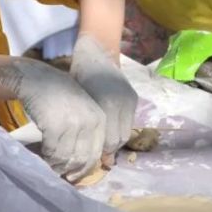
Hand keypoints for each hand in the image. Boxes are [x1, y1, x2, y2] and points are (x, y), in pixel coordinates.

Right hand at [0, 57, 105, 179]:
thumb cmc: (59, 97)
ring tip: (49, 162)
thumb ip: (88, 133)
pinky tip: (42, 152)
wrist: (37, 78)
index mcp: (100, 119)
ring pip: (67, 158)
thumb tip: (88, 164)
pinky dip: (46, 156)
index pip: (96, 154)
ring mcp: (73, 123)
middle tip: (59, 172)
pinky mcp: (55, 125)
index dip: (84, 168)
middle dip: (71, 170)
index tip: (73, 174)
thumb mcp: (82, 111)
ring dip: (57, 164)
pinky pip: (52, 151)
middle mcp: (90, 121)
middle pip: (83, 159)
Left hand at [70, 34, 137, 156]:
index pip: (107, 141)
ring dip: (113, 142)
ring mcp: (130, 101)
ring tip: (100, 146)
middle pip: (117, 140)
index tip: (86, 160)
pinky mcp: (133, 99)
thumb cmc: (79, 77)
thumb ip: (84, 125)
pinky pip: (128, 123)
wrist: (97, 52)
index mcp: (105, 104)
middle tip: (92, 158)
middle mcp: (121, 103)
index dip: (97, 154)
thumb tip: (86, 151)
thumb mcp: (78, 102)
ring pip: (124, 133)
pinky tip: (107, 132)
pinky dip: (118, 131)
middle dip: (106, 151)